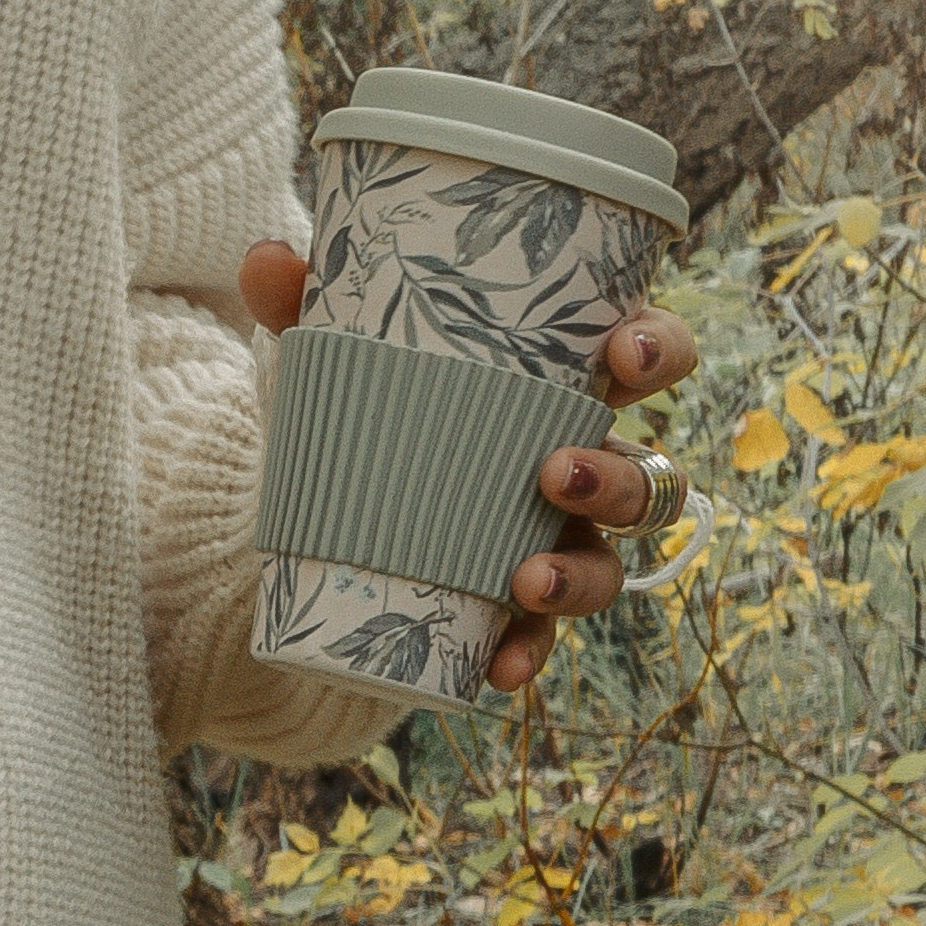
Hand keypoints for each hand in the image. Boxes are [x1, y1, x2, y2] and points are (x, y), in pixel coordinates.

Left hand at [238, 240, 703, 696]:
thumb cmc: (362, 407)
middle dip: (622, 477)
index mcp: (560, 384)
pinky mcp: (515, 606)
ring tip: (524, 575)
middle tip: (555, 471)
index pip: (646, 358)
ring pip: (615, 563)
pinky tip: (500, 668)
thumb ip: (304, 304)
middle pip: (653, 473)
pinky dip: (528, 654)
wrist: (314, 511)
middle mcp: (578, 463)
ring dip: (582, 573)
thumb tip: (267, 257)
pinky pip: (545, 638)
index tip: (623, 355)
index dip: (658, 351)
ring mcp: (556, 540)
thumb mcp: (331, 354)